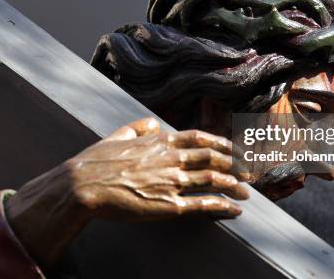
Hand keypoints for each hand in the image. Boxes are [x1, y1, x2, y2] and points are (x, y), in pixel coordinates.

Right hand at [5, 117, 247, 269]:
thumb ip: (139, 127)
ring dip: (234, 185)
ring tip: (247, 192)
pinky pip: (202, 204)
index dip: (220, 143)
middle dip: (234, 164)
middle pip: (213, 158)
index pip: (200, 138)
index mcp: (160, 141)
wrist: (84, 184)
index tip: (233, 148)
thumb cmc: (97, 160)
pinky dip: (222, 206)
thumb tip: (155, 124)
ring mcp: (172, 181)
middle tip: (248, 171)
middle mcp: (171, 158)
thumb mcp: (118, 134)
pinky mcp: (169, 205)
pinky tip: (234, 209)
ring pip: (213, 180)